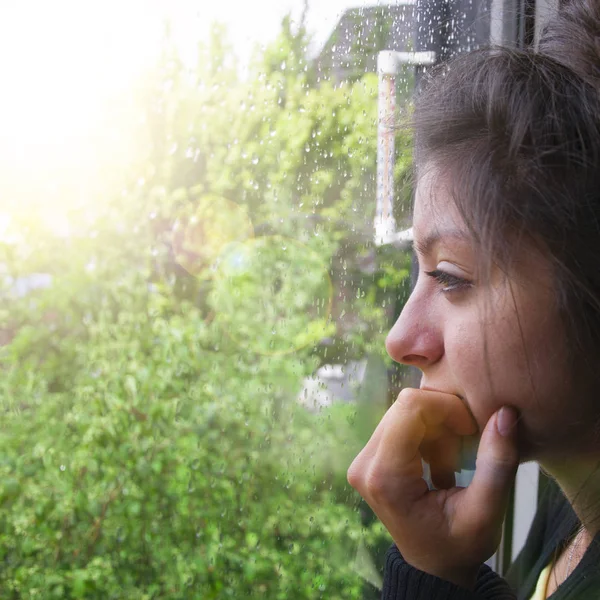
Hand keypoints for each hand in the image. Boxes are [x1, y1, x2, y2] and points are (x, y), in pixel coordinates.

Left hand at [347, 388, 518, 589]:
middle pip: (406, 406)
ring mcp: (363, 458)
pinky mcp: (370, 456)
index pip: (410, 407)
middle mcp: (365, 463)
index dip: (447, 407)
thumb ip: (496, 464)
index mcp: (385, 477)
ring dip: (436, 429)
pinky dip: (427, 433)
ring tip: (451, 466)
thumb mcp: (486, 514)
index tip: (471, 429)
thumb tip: (504, 414)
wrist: (432, 567)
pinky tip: (438, 463)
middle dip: (443, 419)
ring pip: (404, 411)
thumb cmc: (459, 547)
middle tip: (463, 452)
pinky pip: (400, 422)